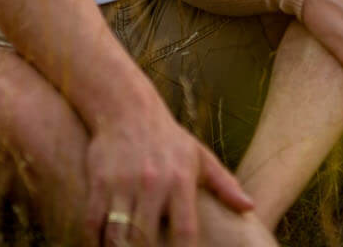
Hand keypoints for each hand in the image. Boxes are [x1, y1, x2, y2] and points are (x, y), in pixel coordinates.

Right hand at [83, 98, 253, 246]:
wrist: (128, 108)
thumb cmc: (170, 138)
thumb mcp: (200, 157)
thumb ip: (224, 185)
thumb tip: (249, 207)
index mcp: (181, 181)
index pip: (185, 230)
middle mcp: (153, 183)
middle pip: (145, 238)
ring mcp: (124, 183)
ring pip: (117, 234)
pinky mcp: (100, 181)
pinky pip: (92, 223)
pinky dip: (94, 240)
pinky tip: (101, 245)